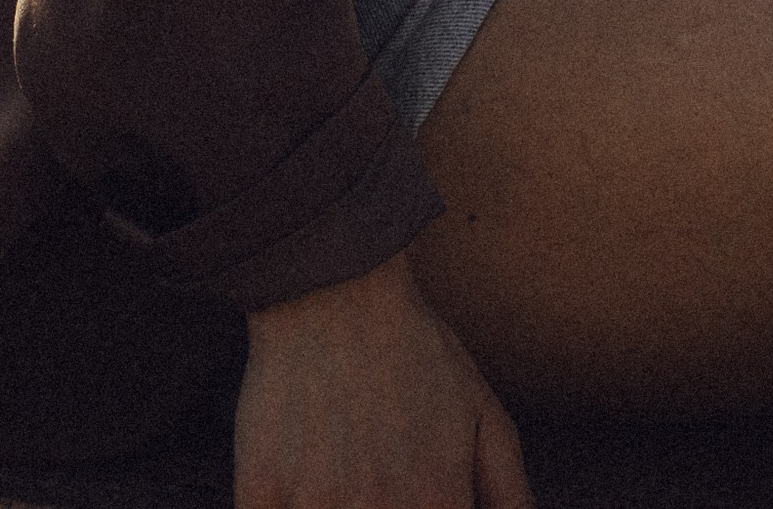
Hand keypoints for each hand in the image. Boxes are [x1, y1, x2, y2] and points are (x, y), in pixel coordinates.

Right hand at [235, 254, 532, 508]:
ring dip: (335, 508)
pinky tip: (301, 480)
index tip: (414, 495)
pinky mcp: (261, 492)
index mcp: (438, 502)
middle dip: (380, 508)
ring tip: (342, 474)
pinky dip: (286, 506)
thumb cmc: (414, 350)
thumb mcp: (484, 415)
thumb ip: (511, 494)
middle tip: (373, 481)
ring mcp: (316, 505)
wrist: (334, 286)